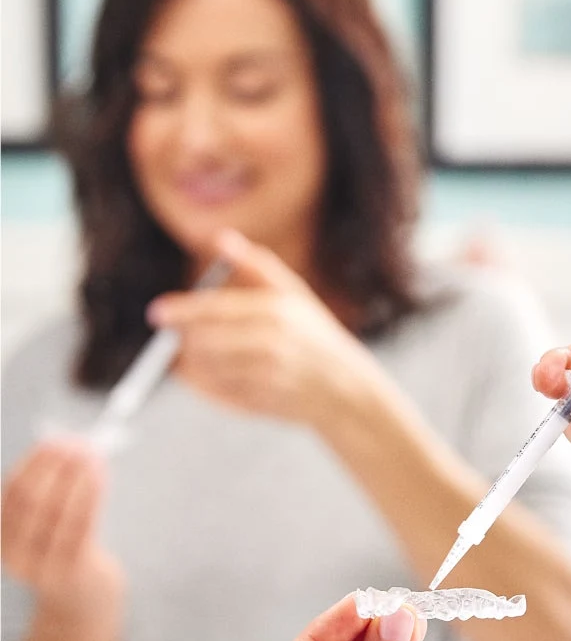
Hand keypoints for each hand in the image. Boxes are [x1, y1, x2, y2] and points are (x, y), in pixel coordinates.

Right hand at [1, 436, 122, 611]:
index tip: (53, 441)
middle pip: (30, 501)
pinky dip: (88, 496)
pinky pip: (79, 527)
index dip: (33, 464)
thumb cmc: (67, 549)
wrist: (82, 600)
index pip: (12, 493)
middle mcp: (15, 553)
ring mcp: (41, 565)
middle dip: (52, 468)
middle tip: (75, 444)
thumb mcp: (47, 524)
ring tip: (91, 456)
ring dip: (74, 478)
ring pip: (55, 513)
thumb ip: (50, 491)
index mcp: (4, 537)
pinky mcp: (69, 570)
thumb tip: (66, 444)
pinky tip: (99, 476)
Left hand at [148, 229, 386, 428]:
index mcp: (276, 312)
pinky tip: (214, 375)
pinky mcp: (259, 402)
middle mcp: (270, 345)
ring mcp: (264, 377)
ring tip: (201, 355)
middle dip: (184, 338)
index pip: (215, 310)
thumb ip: (256, 265)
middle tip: (175, 335)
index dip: (181, 311)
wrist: (343, 390)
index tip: (157, 312)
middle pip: (203, 341)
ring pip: (206, 368)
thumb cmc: (315, 337)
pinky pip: (215, 392)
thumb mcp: (294, 295)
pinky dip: (205, 384)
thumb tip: (221, 238)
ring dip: (193, 362)